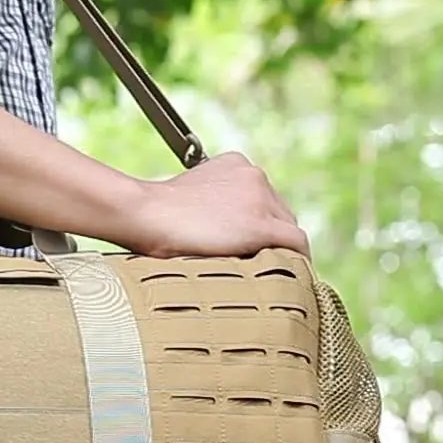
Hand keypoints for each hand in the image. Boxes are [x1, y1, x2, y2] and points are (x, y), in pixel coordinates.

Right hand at [118, 152, 309, 257]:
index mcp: (237, 164)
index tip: (248, 245)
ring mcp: (260, 199)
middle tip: (255, 264)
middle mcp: (254, 174)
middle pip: (280, 214)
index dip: (258, 225)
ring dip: (280, 250)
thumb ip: (215, 205)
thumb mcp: (192, 196)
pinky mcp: (260, 225)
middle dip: (270, 238)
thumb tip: (224, 232)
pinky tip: (288, 278)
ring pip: (289, 230)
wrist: (146, 214)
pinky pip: (296, 245)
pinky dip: (297, 261)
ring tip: (267, 274)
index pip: (264, 199)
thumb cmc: (156, 214)